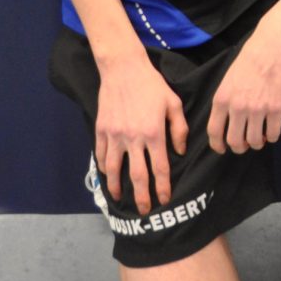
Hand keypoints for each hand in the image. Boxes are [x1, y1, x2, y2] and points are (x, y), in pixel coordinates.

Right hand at [95, 46, 190, 209]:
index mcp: (154, 133)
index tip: (165, 200)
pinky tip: (108, 176)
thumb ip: (178, 129)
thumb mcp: (173, 103)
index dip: (163, 187)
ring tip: (121, 199)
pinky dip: (104, 168)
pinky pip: (101, 155)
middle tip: (146, 211)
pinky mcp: (101, 130)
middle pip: (137, 175)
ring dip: (118, 187)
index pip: (160, 168)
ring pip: (114, 169)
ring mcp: (114, 135)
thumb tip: (180, 151)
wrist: (123, 69)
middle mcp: (133, 138)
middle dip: (142, 196)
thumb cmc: (152, 85)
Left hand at [208, 20, 280, 153]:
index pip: (214, 132)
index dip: (217, 145)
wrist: (273, 46)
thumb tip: (227, 122)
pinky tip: (271, 131)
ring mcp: (258, 110)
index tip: (222, 149)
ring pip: (255, 141)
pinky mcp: (277, 109)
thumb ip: (225, 101)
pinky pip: (273, 134)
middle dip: (239, 147)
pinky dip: (271, 137)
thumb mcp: (228, 80)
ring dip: (256, 144)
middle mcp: (238, 108)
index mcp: (222, 99)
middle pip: (235, 142)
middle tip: (244, 144)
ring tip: (259, 138)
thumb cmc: (249, 59)